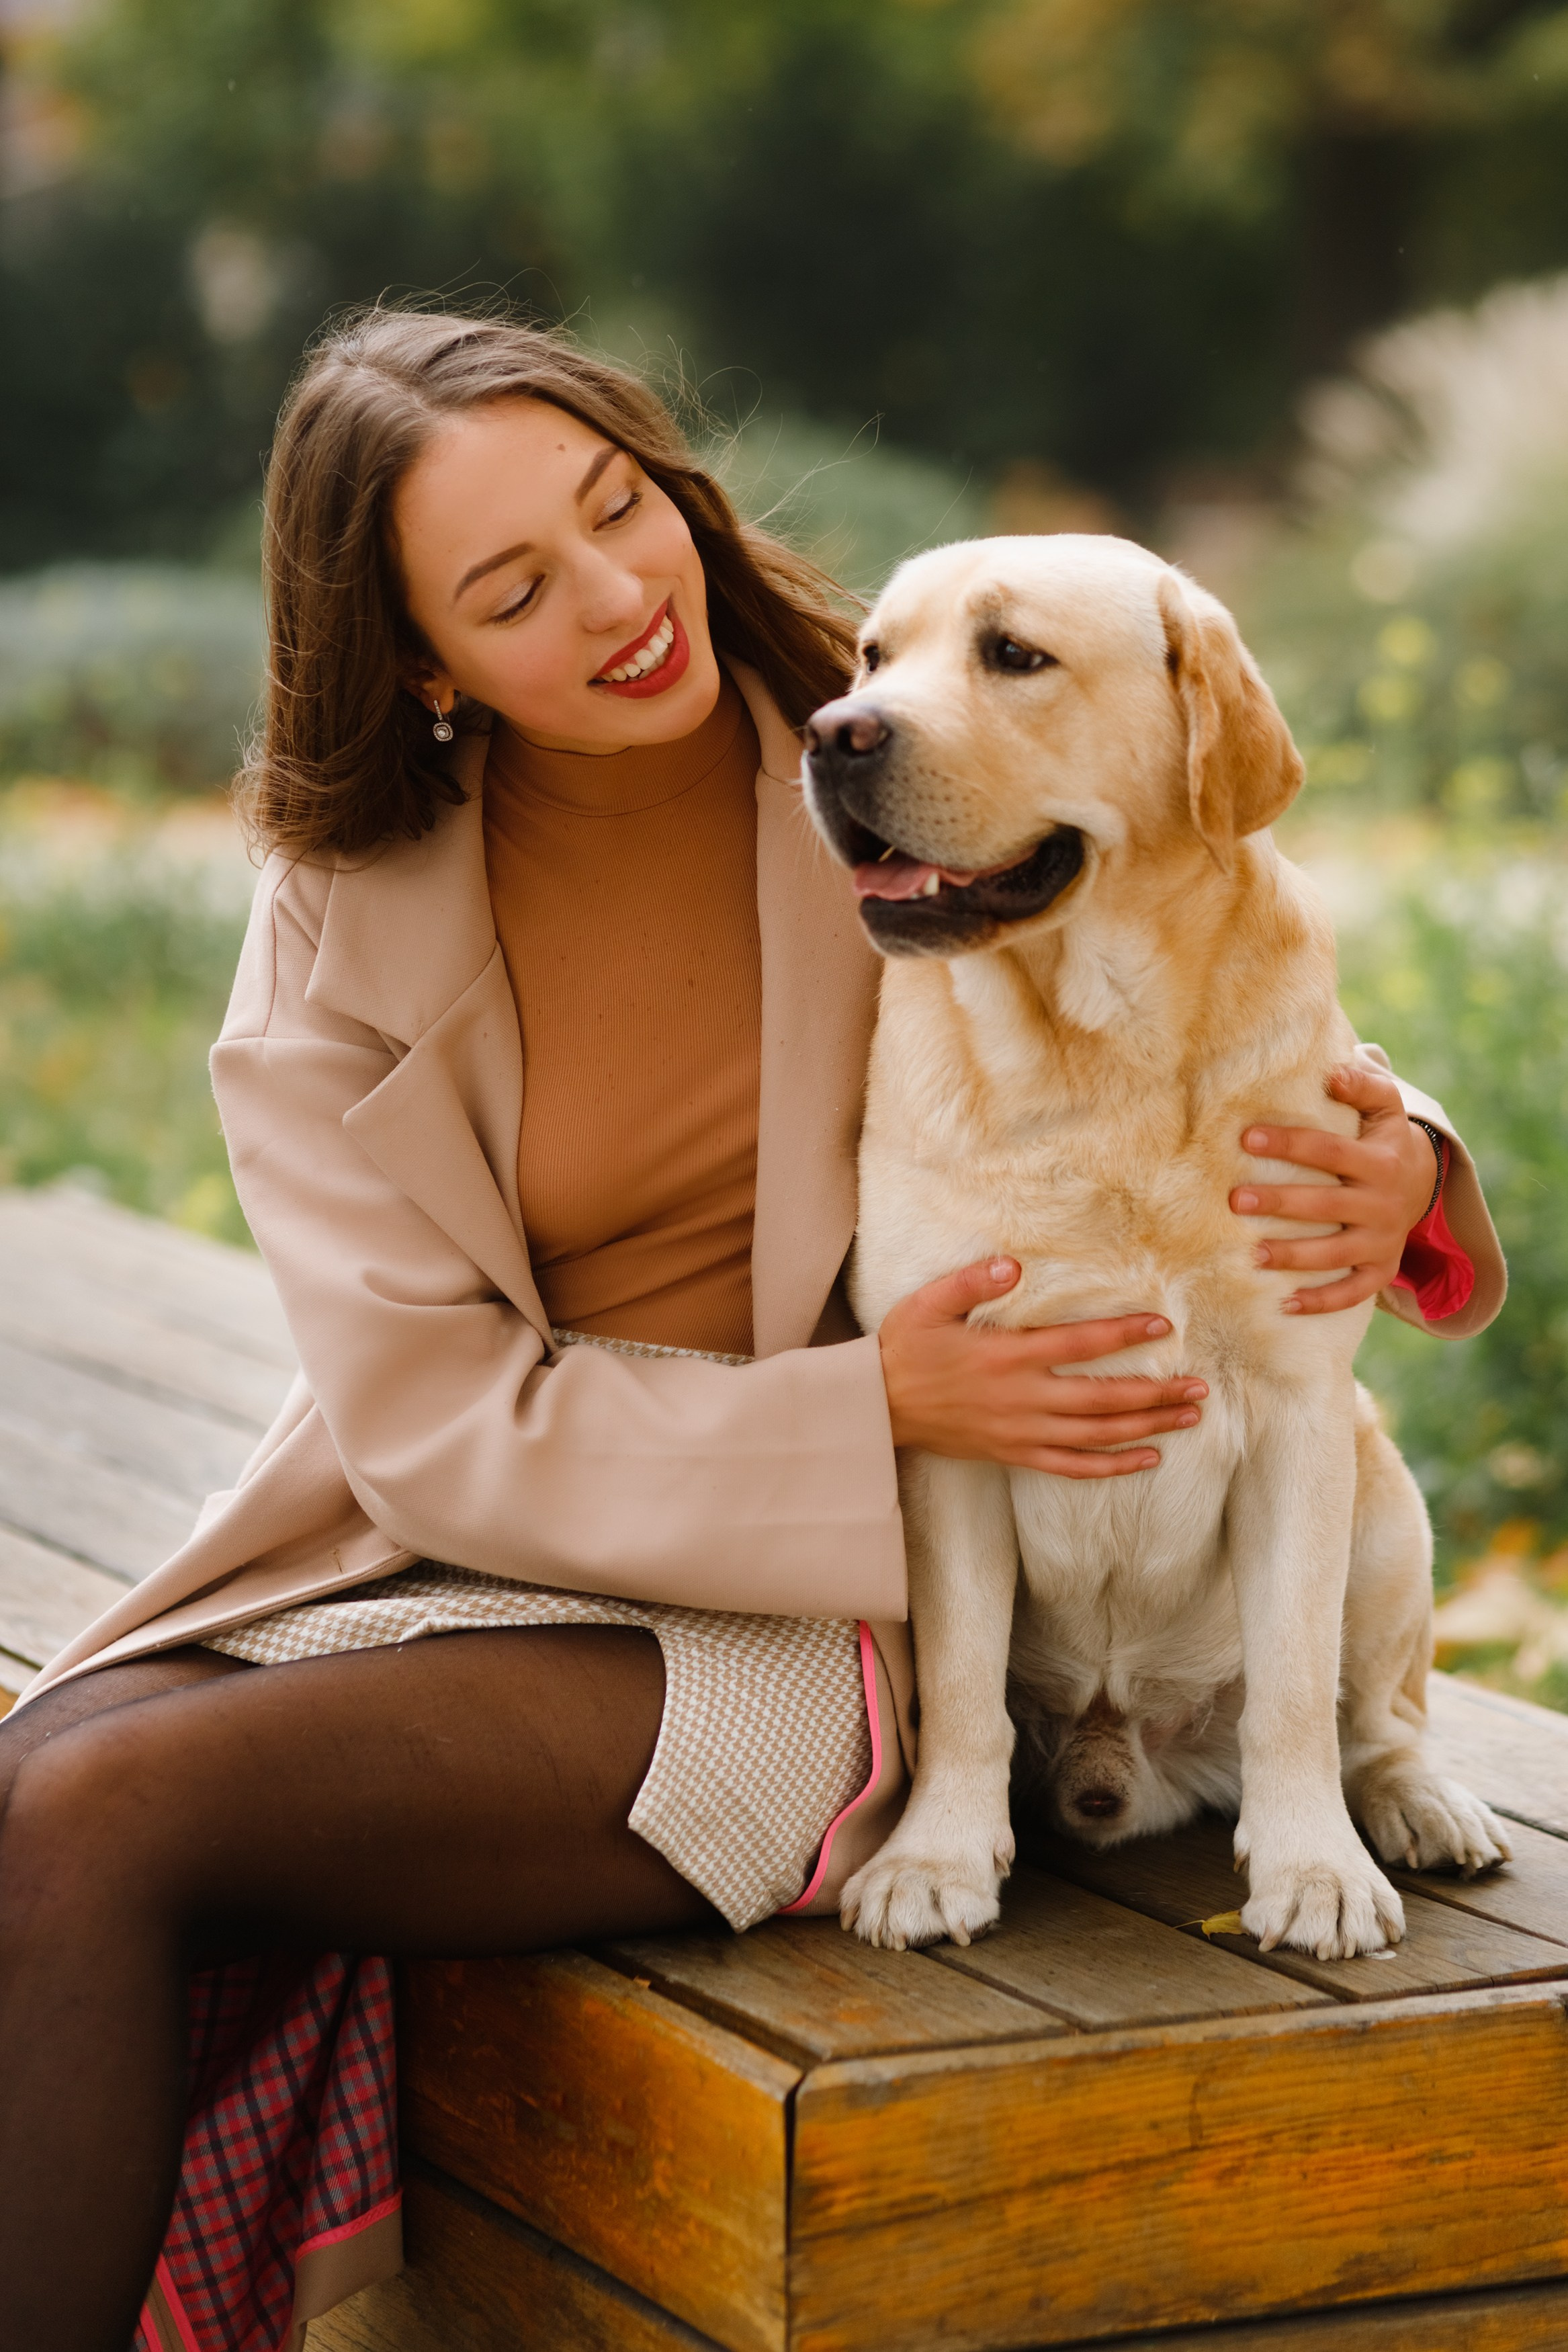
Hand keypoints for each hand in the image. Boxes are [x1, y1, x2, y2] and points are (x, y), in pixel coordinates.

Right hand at [878, 1257, 1206, 1476]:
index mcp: (1008, 1356)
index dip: (1124, 1334)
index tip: (1163, 1325)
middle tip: (1200, 1387)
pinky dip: (1112, 1466)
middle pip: (1104, 1398)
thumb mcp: (929, 1305)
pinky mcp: (1015, 1454)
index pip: (1080, 1345)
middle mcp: (1023, 1398)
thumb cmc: (904, 1351)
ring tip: (1188, 1417)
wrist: (876, 1409)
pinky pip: (1073, 1467)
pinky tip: (1147, 1459)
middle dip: (1156, 1393)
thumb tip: (1013, 1263)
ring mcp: (1022, 1431)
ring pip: (1098, 1435)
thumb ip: (972, 1282)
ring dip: (1147, 1426)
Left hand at [1229, 1063, 1439, 1316]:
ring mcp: (1383, 1241)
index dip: (1290, 1144)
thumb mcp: (1385, 1107)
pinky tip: (1285, 1304)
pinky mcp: (1380, 1270)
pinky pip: (1353, 1292)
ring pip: (1336, 1252)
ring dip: (1293, 1256)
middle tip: (1235, 1200)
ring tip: (1252, 1254)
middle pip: (1327, 1204)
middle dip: (1281, 1203)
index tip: (1247, 1138)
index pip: (1331, 1151)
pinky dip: (1322, 1301)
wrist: (1423, 1183)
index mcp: (1381, 1161)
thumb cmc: (1383, 1139)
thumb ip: (1364, 1085)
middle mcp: (1384, 1204)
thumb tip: (1335, 1072)